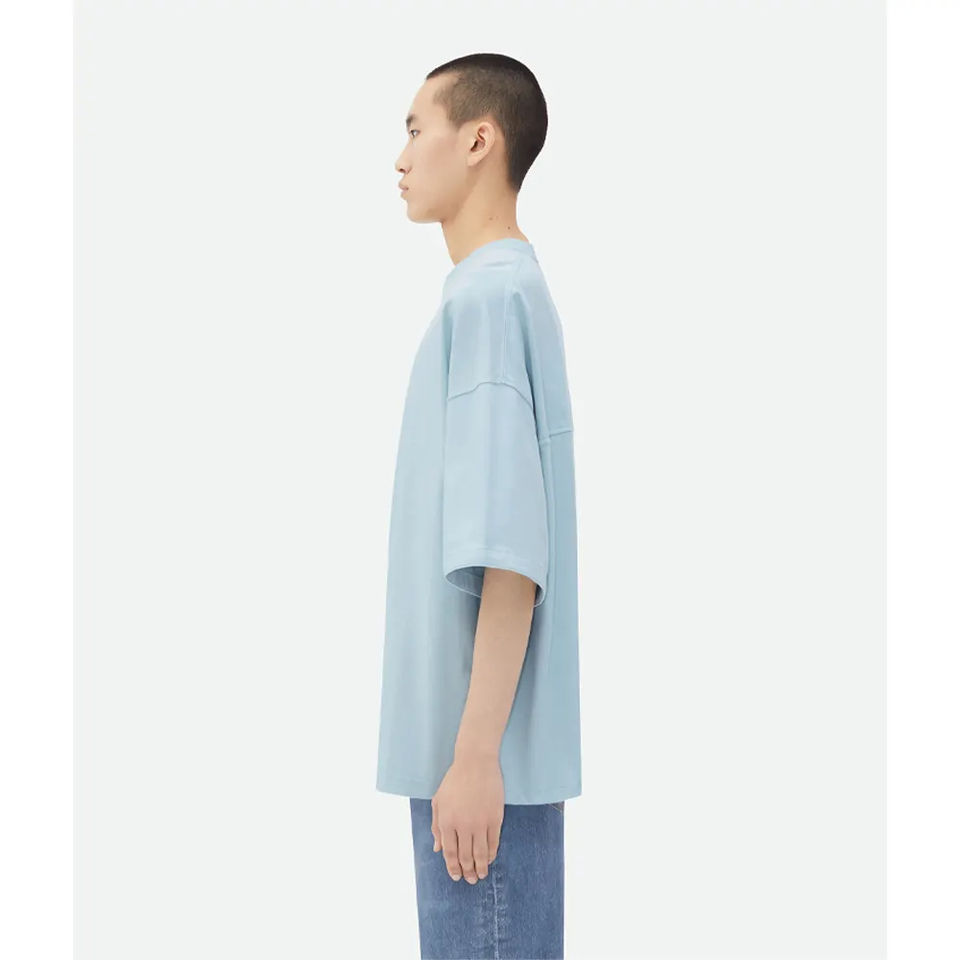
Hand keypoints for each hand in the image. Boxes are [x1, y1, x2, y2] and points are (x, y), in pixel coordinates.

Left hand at [431, 753, 503, 882]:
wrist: (476, 762)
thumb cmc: (454, 780)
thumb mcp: (439, 801)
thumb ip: (436, 826)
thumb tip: (437, 849)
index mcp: (447, 821)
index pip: (449, 852)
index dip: (453, 867)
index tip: (456, 876)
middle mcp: (463, 825)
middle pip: (465, 856)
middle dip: (467, 871)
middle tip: (470, 880)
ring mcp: (480, 822)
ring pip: (481, 853)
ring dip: (481, 867)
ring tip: (481, 875)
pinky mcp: (495, 818)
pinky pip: (494, 842)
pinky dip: (492, 854)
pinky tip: (490, 859)